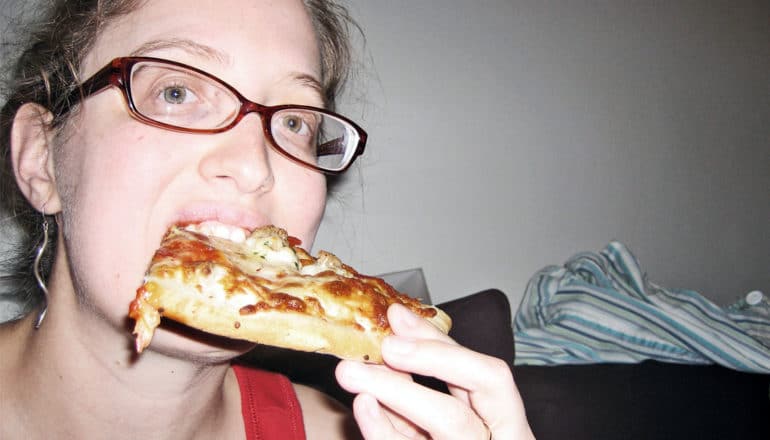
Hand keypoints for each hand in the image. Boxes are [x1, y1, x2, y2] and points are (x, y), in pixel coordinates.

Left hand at [335, 303, 534, 438]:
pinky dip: (386, 431)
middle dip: (435, 359)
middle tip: (385, 344)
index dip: (443, 344)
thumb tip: (397, 327)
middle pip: (486, 388)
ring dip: (401, 391)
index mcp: (504, 424)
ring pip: (453, 423)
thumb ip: (423, 385)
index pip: (488, 373)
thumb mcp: (436, 422)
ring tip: (353, 373)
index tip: (398, 319)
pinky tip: (364, 410)